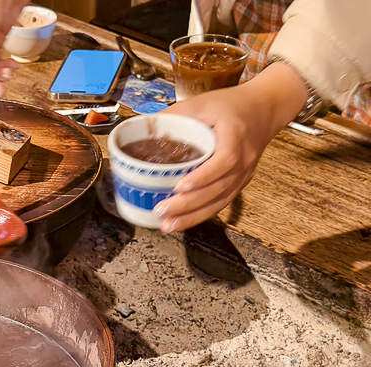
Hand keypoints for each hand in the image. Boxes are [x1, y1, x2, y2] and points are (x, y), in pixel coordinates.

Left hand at [154, 62, 308, 232]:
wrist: (264, 108)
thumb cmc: (232, 105)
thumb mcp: (201, 103)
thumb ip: (174, 115)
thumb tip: (141, 128)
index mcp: (235, 136)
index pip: (224, 160)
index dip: (203, 176)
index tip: (179, 186)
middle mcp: (244, 159)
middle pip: (219, 187)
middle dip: (189, 203)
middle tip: (162, 210)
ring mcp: (244, 173)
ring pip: (220, 200)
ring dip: (193, 215)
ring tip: (167, 224)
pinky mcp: (240, 182)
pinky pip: (222, 202)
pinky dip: (202, 214)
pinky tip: (182, 221)